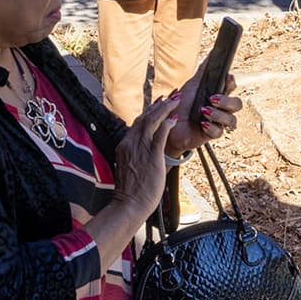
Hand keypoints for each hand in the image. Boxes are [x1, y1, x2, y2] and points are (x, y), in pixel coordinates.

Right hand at [112, 93, 183, 213]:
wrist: (129, 204)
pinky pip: (160, 135)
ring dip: (165, 109)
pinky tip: (174, 118)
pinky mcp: (151, 155)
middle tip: (172, 96)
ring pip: (152, 121)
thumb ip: (135, 156)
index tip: (159, 103)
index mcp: (124, 145)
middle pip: (144, 117)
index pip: (137, 123)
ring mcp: (140, 148)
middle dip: (160, 105)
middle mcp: (130, 143)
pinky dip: (167, 124)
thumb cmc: (131, 191)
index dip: (149, 111)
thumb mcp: (129, 168)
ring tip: (176, 100)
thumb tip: (144, 154)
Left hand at [166, 72, 240, 154]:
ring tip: (203, 111)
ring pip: (231, 120)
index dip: (231, 83)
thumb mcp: (192, 85)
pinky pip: (219, 132)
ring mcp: (218, 122)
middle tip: (212, 99)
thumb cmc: (182, 104)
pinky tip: (202, 124)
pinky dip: (211, 127)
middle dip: (227, 101)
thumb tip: (213, 52)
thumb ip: (203, 70)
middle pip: (237, 104)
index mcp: (218, 94)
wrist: (169, 124)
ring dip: (219, 115)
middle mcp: (221, 109)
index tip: (227, 78)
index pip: (232, 87)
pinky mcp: (211, 134)